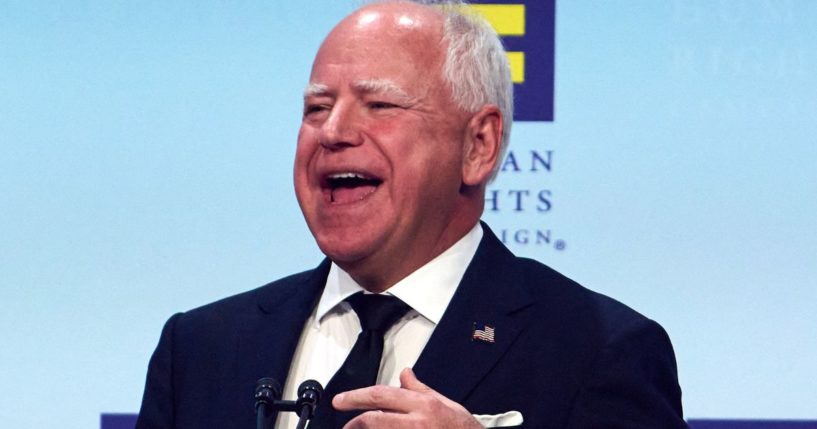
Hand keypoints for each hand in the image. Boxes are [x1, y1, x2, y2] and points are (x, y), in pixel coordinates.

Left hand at [332, 367, 482, 428]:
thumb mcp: (445, 403)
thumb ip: (421, 389)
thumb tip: (405, 374)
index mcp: (423, 404)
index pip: (381, 395)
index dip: (356, 396)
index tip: (340, 400)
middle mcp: (417, 422)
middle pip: (372, 419)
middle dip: (353, 422)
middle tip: (344, 425)